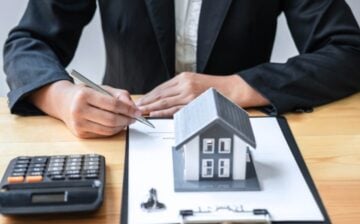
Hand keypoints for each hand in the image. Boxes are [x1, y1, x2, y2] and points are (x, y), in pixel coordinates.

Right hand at [29, 80, 140, 137]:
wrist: (64, 102)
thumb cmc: (85, 94)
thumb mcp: (102, 88)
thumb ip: (120, 95)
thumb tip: (133, 108)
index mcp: (84, 95)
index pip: (112, 104)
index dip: (128, 109)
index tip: (137, 112)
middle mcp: (78, 110)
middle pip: (111, 119)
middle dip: (126, 120)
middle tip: (134, 118)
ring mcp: (78, 124)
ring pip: (108, 129)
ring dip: (121, 127)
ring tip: (126, 121)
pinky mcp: (80, 134)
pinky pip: (102, 134)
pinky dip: (113, 131)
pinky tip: (117, 125)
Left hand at [136, 72, 268, 116]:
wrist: (232, 89)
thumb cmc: (215, 87)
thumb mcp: (195, 81)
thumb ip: (181, 87)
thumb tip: (166, 96)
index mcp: (184, 77)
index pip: (162, 87)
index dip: (150, 94)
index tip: (142, 99)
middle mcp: (185, 84)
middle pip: (160, 94)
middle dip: (147, 101)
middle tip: (137, 106)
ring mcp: (189, 94)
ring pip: (165, 101)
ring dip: (152, 107)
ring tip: (142, 111)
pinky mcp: (193, 103)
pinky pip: (175, 109)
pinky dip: (163, 112)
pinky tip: (155, 113)